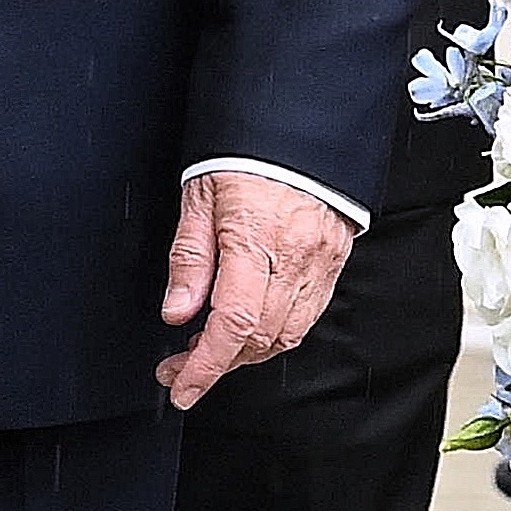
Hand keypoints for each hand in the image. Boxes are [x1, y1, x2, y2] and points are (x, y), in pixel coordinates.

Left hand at [157, 173, 352, 407]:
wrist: (298, 125)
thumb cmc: (248, 152)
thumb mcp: (200, 196)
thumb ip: (189, 257)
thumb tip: (177, 311)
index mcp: (256, 239)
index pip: (232, 323)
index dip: (205, 366)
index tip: (183, 386)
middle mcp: (295, 257)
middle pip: (259, 339)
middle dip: (218, 364)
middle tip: (182, 366)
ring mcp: (320, 262)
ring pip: (286, 335)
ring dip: (247, 353)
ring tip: (212, 349)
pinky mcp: (333, 262)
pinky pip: (307, 316)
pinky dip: (276, 333)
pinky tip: (251, 329)